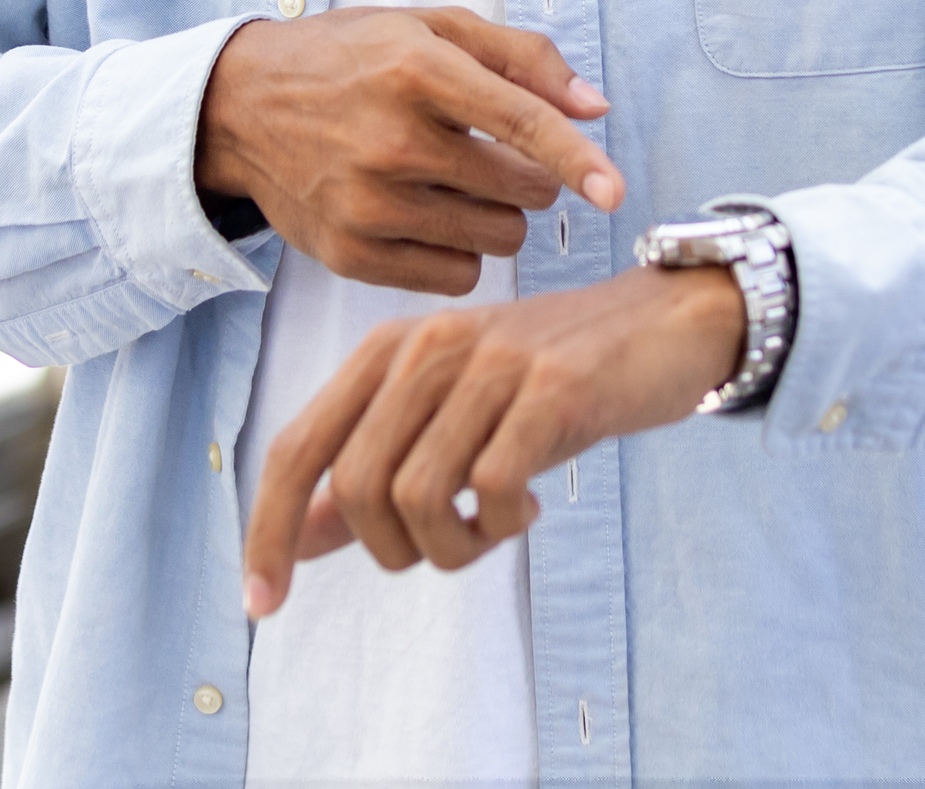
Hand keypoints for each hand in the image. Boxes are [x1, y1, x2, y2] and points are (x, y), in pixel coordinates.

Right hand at [195, 6, 622, 292]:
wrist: (241, 107)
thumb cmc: (348, 59)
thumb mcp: (432, 28)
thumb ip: (523, 58)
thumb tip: (595, 107)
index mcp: (418, 71)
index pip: (521, 122)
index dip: (577, 159)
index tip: (617, 193)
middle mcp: (392, 141)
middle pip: (522, 191)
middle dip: (529, 176)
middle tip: (489, 153)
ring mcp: (368, 205)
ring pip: (497, 238)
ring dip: (497, 215)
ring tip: (452, 182)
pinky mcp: (350, 255)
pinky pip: (456, 275)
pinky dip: (459, 251)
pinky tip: (427, 215)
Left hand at [242, 266, 742, 615]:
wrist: (663, 322)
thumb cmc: (547, 382)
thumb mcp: (449, 416)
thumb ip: (373, 469)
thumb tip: (295, 542)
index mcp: (389, 350)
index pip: (298, 448)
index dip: (269, 530)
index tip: (261, 604)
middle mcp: (428, 345)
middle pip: (358, 487)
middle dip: (394, 549)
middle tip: (450, 543)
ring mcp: (490, 363)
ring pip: (418, 496)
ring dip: (452, 546)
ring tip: (491, 529)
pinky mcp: (550, 389)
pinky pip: (493, 490)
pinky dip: (504, 524)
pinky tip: (532, 509)